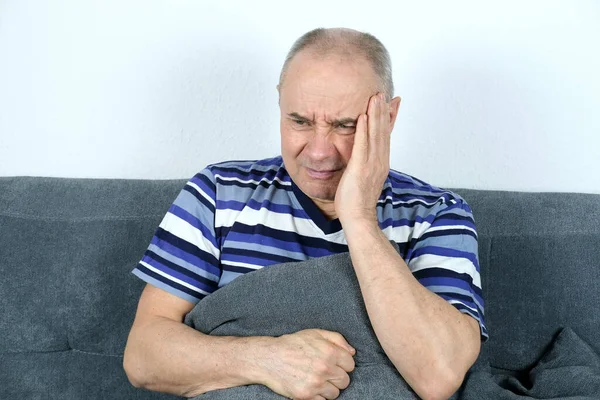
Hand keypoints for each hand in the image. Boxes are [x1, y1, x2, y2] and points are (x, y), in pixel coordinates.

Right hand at [257, 329, 355, 399]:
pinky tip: (310, 387)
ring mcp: (316, 383)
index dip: (343, 364)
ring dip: (328, 388)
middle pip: (345, 381)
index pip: (351, 365)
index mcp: (329, 352)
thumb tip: (352, 352)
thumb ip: (337, 339)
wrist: (269, 358)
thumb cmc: (292, 344)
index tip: (335, 363)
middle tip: (325, 372)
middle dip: (337, 377)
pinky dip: (318, 396)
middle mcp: (325, 368)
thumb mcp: (315, 333)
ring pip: (335, 393)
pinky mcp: (306, 396)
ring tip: (317, 380)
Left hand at [335, 92, 391, 223]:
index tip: (393, 103)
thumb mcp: (364, 178)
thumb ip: (366, 165)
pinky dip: (363, 130)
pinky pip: (362, 145)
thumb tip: (365, 158)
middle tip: (383, 93)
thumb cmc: (357, 201)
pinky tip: (363, 116)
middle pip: (383, 131)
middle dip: (384, 111)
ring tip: (375, 97)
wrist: (358, 218)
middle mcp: (380, 161)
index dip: (390, 119)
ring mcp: (371, 164)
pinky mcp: (359, 168)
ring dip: (376, 114)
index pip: (386, 136)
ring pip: (375, 134)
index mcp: (381, 163)